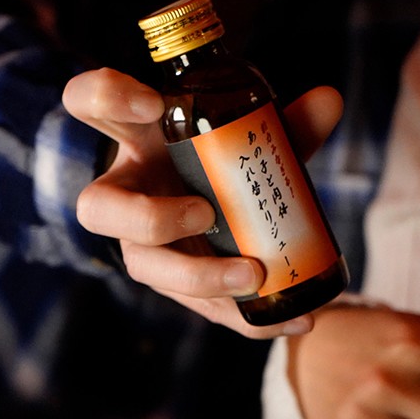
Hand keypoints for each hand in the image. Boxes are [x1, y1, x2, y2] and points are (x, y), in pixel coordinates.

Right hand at [62, 68, 342, 338]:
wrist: (214, 204)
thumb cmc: (217, 160)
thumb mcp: (245, 138)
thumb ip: (285, 122)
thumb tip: (329, 100)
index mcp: (136, 141)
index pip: (89, 103)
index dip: (106, 98)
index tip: (154, 104)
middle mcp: (127, 194)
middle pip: (97, 208)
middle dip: (148, 216)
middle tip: (205, 212)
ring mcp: (145, 245)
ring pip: (144, 267)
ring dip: (197, 276)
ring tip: (252, 273)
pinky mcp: (178, 284)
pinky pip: (200, 308)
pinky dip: (247, 318)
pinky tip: (295, 320)